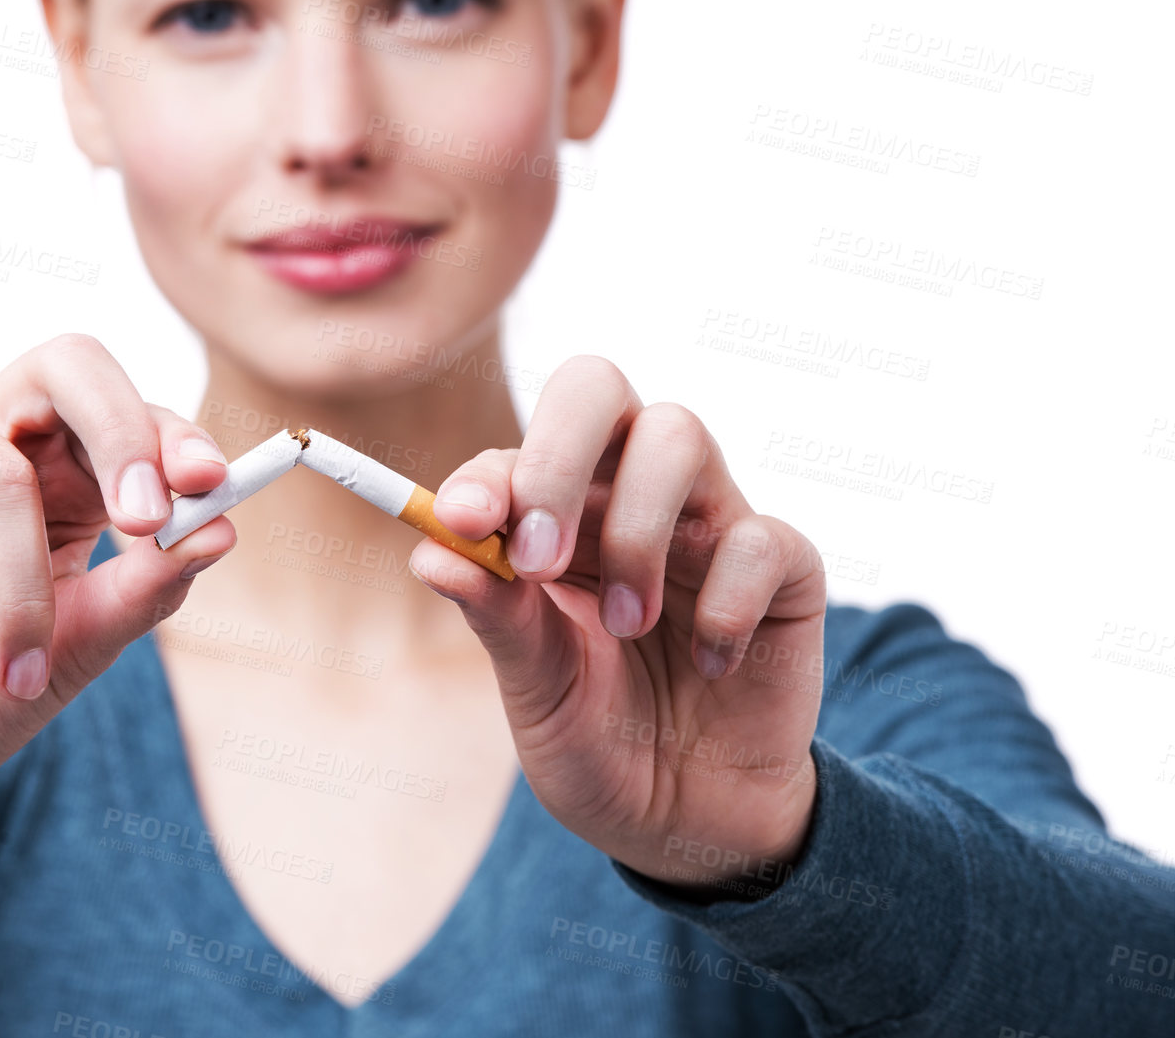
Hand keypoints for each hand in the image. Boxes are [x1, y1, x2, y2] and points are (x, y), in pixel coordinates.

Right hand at [0, 334, 237, 837]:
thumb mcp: (76, 654)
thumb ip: (143, 592)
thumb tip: (220, 529)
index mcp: (65, 473)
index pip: (129, 412)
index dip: (170, 434)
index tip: (209, 482)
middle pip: (65, 365)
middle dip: (118, 432)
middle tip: (142, 517)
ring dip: (16, 581)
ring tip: (16, 670)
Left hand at [406, 356, 825, 890]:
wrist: (689, 825)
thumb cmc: (600, 742)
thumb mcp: (535, 690)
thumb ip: (495, 617)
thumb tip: (430, 549)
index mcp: (554, 520)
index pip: (515, 450)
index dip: (488, 474)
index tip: (463, 522)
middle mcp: (627, 498)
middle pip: (597, 389)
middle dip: (557, 455)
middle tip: (540, 556)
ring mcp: (708, 524)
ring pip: (680, 434)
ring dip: (636, 530)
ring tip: (627, 623)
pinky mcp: (783, 569)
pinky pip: (761, 536)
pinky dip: (726, 601)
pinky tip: (709, 662)